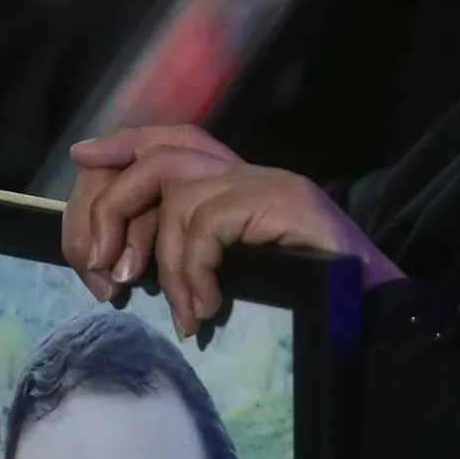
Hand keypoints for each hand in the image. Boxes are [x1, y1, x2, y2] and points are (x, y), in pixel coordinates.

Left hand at [65, 128, 404, 337]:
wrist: (376, 318)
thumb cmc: (311, 309)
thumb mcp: (236, 278)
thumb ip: (192, 259)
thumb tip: (122, 270)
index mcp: (241, 185)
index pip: (172, 140)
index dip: (124, 145)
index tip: (83, 159)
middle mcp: (254, 172)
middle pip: (160, 158)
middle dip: (114, 209)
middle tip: (101, 268)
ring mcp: (270, 184)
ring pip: (178, 197)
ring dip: (163, 264)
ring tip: (181, 313)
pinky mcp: (281, 202)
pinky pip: (206, 225)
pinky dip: (192, 272)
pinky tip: (206, 310)